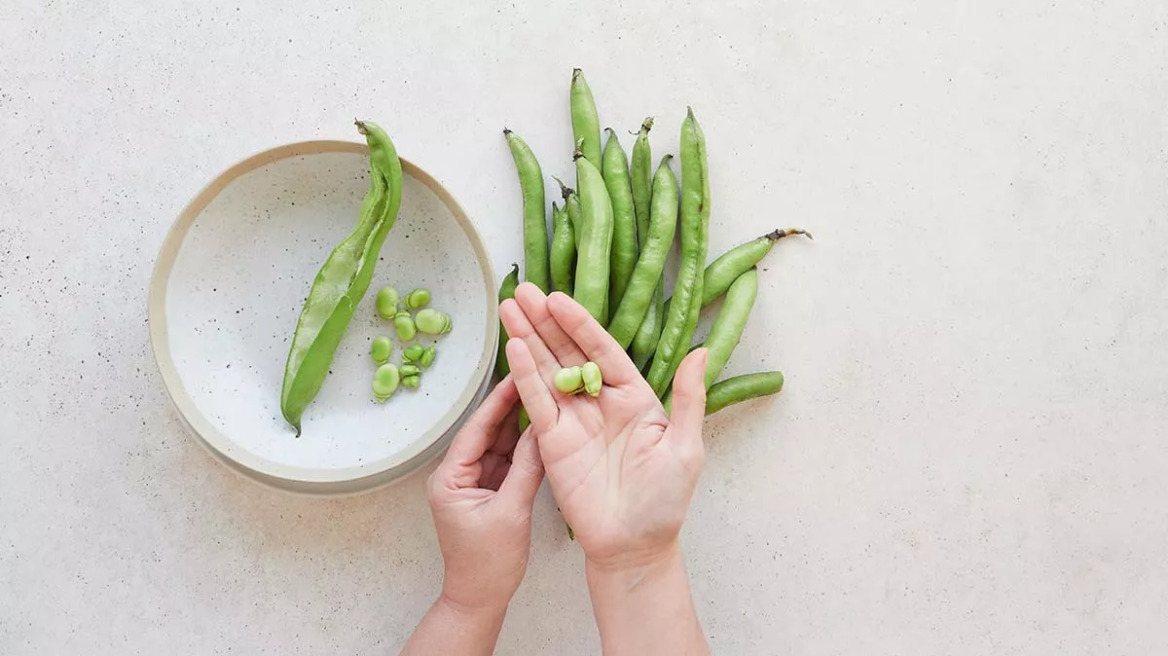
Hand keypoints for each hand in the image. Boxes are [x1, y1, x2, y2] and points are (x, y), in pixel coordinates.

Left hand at [426, 376, 544, 611]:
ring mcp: (474, 481)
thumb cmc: (488, 563)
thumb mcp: (511, 512)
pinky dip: (524, 446)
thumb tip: (543, 430)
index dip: (498, 401)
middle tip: (535, 375)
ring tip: (543, 393)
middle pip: (487, 431)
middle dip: (510, 405)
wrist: (480, 599)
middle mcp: (457, 474)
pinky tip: (542, 426)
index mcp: (450, 477)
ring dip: (520, 423)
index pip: (476, 429)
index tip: (518, 374)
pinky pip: (507, 460)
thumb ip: (527, 469)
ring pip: (499, 443)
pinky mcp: (489, 490)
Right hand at [500, 283, 708, 570]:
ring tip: (507, 306)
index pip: (602, 350)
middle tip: (522, 290)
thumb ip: (689, 398)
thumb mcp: (686, 446)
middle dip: (545, 321)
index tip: (558, 297)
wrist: (634, 546)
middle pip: (568, 352)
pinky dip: (524, 375)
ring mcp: (573, 420)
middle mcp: (600, 402)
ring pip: (546, 371)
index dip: (580, 323)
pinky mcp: (552, 442)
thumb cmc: (665, 501)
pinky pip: (536, 403)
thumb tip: (702, 352)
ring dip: (527, 338)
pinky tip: (513, 347)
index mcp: (633, 397)